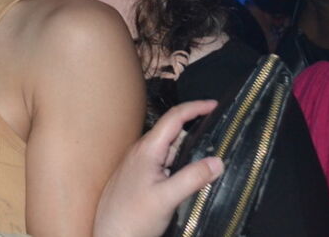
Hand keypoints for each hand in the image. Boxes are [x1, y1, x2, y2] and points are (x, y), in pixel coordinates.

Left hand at [93, 101, 223, 236]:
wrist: (111, 236)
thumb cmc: (132, 218)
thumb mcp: (166, 198)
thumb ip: (192, 178)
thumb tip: (217, 161)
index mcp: (147, 149)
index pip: (174, 118)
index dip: (195, 107)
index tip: (214, 105)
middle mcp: (142, 151)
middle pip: (172, 130)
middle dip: (194, 125)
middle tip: (218, 127)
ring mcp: (139, 163)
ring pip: (168, 147)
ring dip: (187, 145)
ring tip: (209, 148)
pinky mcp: (140, 176)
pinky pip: (163, 160)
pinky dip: (179, 159)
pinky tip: (188, 170)